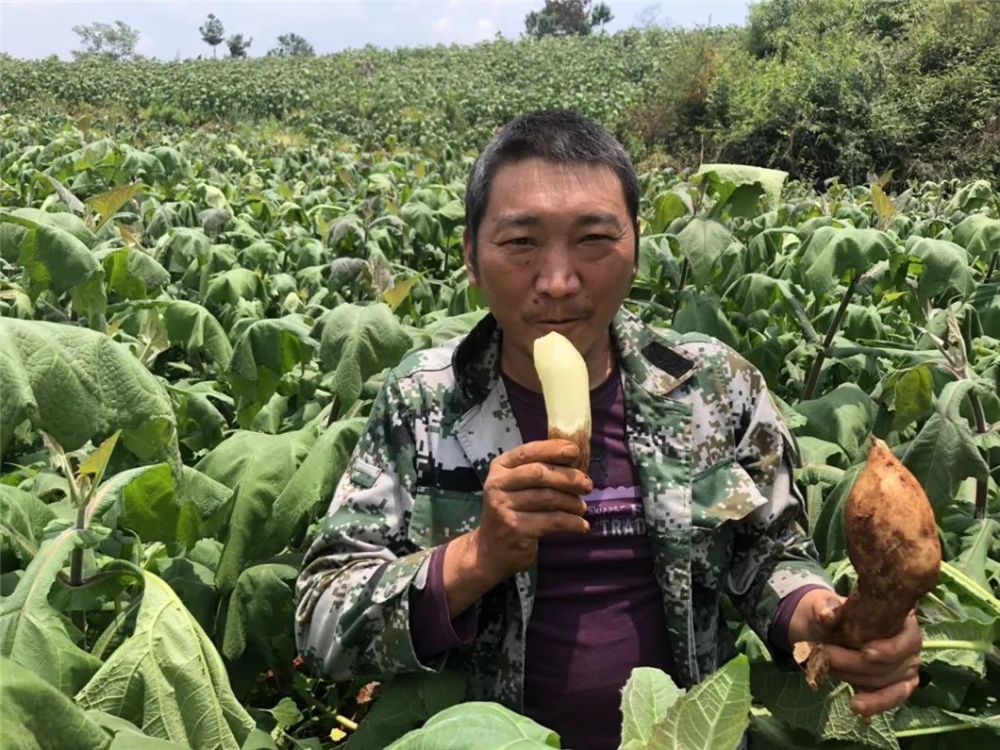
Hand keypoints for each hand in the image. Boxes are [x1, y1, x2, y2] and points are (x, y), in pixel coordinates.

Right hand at [442, 439, 590, 615]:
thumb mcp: (516, 485)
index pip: (528, 452)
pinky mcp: (515, 529)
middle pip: (540, 473)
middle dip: (568, 477)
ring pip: (548, 498)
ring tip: (582, 507)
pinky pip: (552, 521)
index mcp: (500, 467)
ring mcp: (504, 507)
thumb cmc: (512, 510)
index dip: (553, 449)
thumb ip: (538, 469)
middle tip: (587, 485)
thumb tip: (575, 459)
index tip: (575, 451)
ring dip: (572, 502)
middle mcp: (498, 484)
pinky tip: (582, 525)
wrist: (491, 549)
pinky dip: (572, 522)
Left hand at [789, 590, 922, 718]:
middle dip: (854, 663)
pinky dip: (873, 704)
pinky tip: (857, 707)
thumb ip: (827, 608)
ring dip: (854, 679)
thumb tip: (826, 616)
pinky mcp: (897, 687)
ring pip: (884, 683)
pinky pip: (889, 699)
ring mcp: (906, 669)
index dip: (889, 649)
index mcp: (904, 622)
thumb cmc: (837, 615)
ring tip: (828, 671)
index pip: (906, 640)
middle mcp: (911, 647)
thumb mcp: (829, 606)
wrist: (831, 631)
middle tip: (825, 654)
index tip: (865, 653)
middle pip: (889, 665)